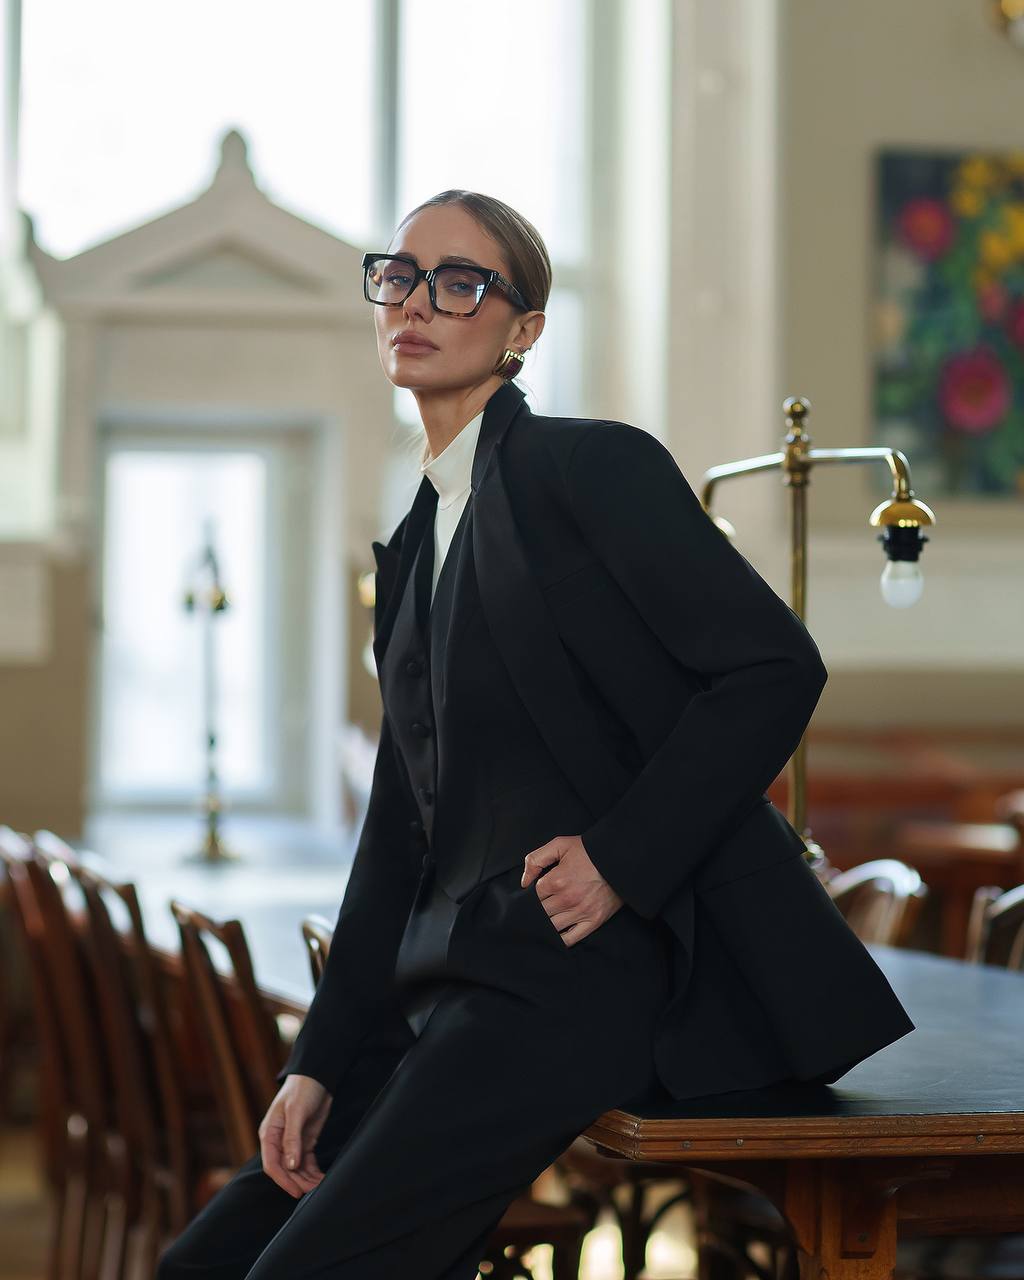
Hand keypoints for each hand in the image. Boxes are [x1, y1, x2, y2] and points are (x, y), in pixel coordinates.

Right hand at [258, 1074, 332, 1197]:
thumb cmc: (302, 1090)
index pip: (272, 1164)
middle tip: (313, 1193)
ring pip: (296, 1169)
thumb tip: (290, 1165)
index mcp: (269, 1134)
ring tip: (320, 1188)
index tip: (296, 1191)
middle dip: (298, 1182)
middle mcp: (278, 1141)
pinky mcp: (305, 1142)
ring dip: (307, 1179)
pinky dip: (313, 1172)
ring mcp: (292, 1143)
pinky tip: (322, 1179)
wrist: (317, 1076)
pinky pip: (307, 1162)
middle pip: (285, 1169)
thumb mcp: (296, 1112)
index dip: (283, 1180)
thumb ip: (292, 1139)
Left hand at [521, 834, 623, 945]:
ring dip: (546, 924)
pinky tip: (556, 934)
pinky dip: (560, 940)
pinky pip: (570, 939)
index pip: (532, 897)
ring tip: (546, 918)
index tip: (537, 893)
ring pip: (551, 927)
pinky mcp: (593, 921)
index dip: (531, 895)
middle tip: (539, 906)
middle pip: (540, 913)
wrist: (619, 858)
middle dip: (537, 910)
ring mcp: (581, 912)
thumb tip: (524, 882)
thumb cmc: (589, 851)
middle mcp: (567, 899)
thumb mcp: (560, 844)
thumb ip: (536, 859)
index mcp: (557, 881)